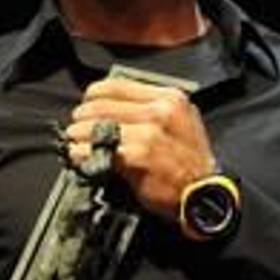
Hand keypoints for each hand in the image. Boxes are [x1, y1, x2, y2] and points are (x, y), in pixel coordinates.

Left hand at [65, 78, 215, 219]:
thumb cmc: (191, 162)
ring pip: (97, 126)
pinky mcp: (137, 156)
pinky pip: (98, 149)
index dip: (94, 94)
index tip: (86, 103)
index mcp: (169, 98)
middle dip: (82, 116)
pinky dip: (82, 152)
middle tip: (76, 125)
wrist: (205, 194)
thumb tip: (116, 105)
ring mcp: (148, 133)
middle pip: (103, 104)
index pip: (118, 85)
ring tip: (74, 140)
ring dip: (78, 134)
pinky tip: (79, 155)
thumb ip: (154, 108)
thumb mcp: (182, 122)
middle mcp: (159, 111)